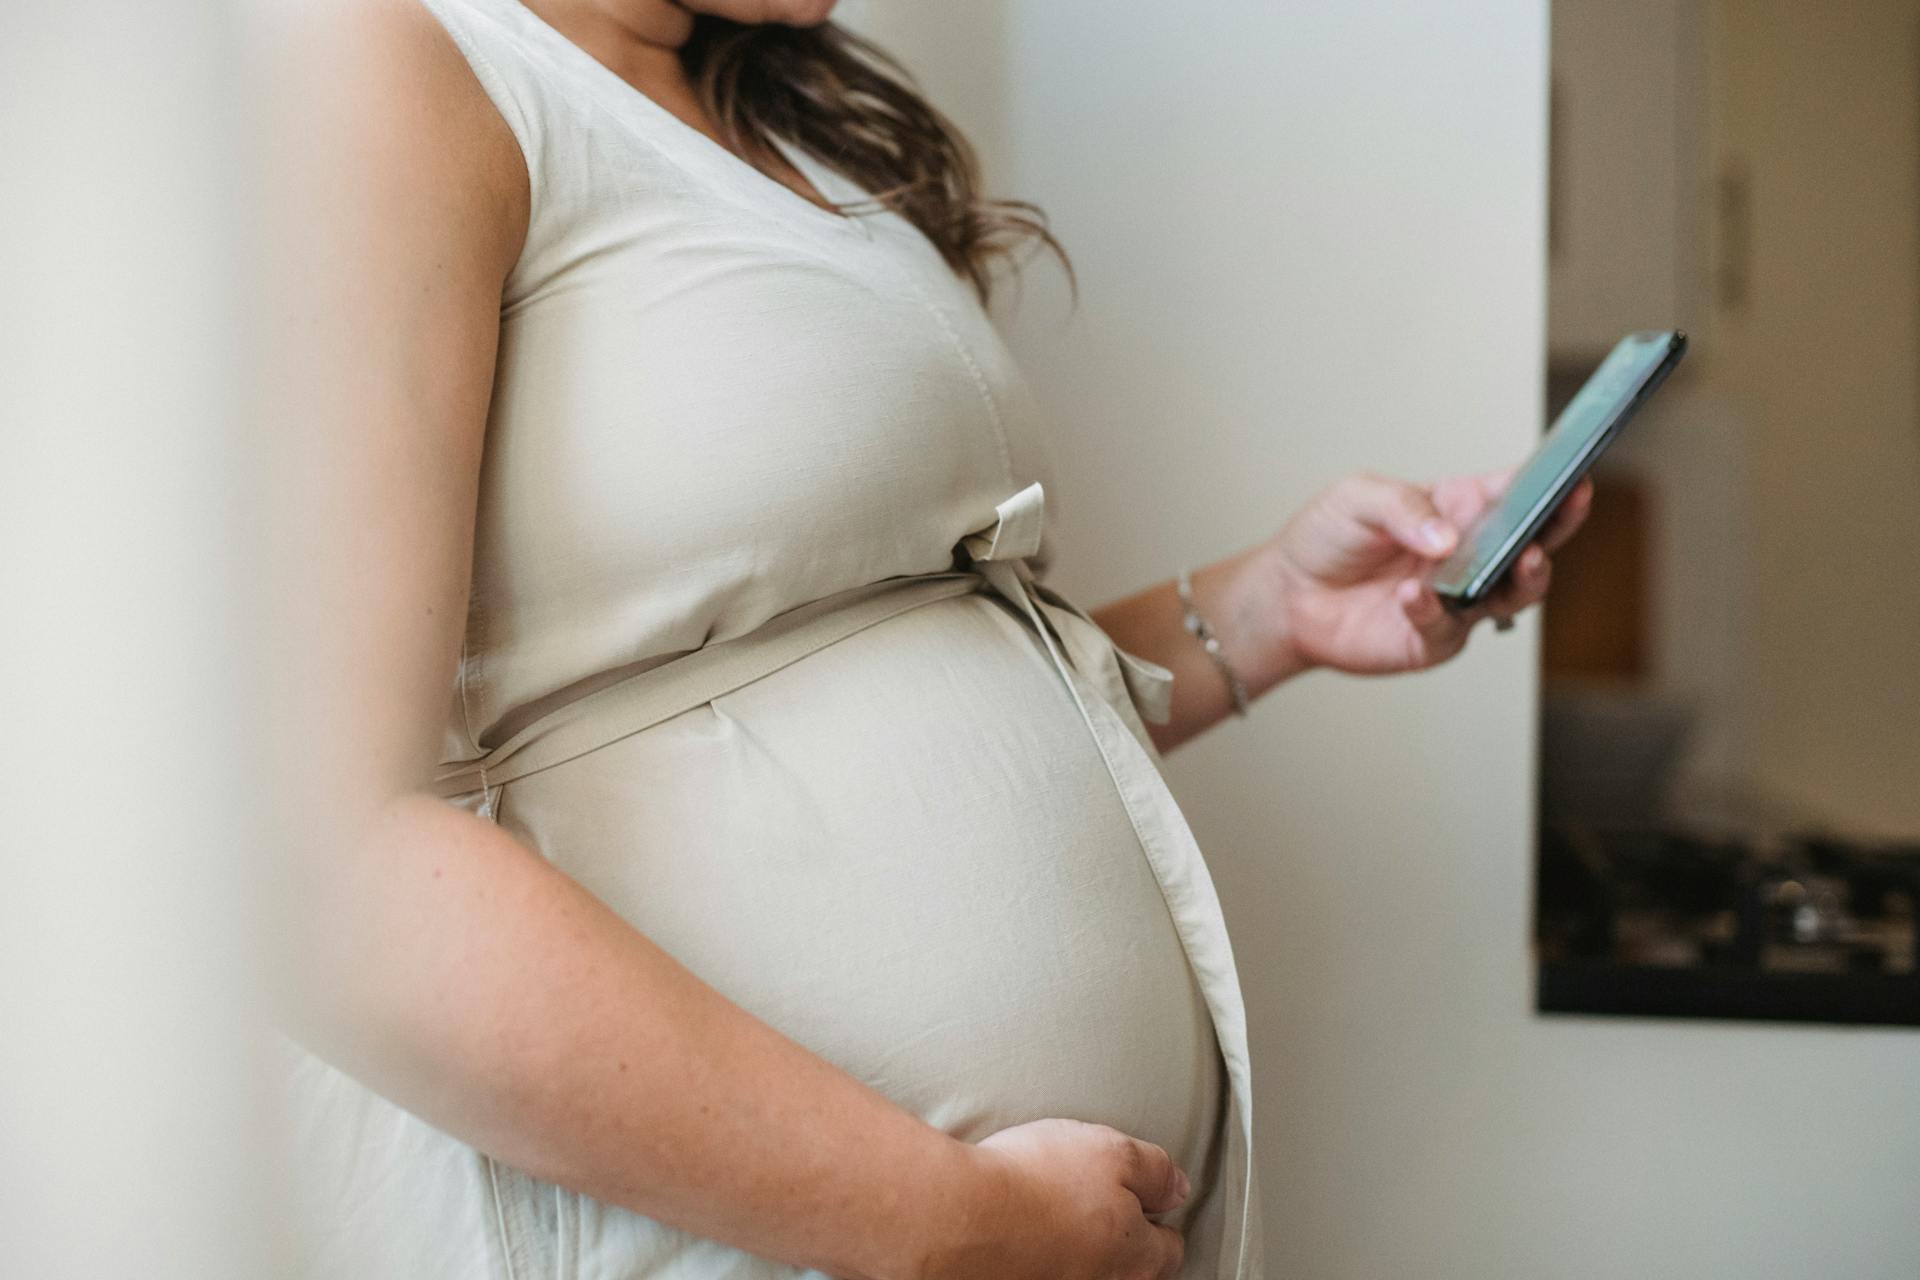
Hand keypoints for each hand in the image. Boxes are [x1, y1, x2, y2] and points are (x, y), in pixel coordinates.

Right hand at [916, 1118, 1188, 1279]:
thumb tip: (1178, 1188)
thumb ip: (1155, 1170)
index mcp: (1133, 1255)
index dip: (1162, 1223)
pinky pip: (1046, 1272)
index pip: (1169, 1251)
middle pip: (1130, 1273)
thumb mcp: (1112, 1152)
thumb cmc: (1036, 1182)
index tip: (1152, 1208)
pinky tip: (1024, 1235)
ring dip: (1080, 1254)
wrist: (957, 1216)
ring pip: (1087, 1275)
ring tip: (1059, 1222)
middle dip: (1124, 1247)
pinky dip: (1041, 1259)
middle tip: (1104, 1215)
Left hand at [1256, 468, 1591, 675]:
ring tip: (1523, 558)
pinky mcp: (1431, 639)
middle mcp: (1468, 556)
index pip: (1516, 494)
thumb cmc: (1327, 538)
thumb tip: (1449, 535)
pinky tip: (1412, 594)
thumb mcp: (1358, 498)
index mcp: (1459, 510)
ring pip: (1511, 594)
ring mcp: (1457, 601)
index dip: (1550, 484)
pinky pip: (1445, 628)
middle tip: (1567, 510)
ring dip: (1523, 578)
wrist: (1287, 594)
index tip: (1574, 474)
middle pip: (1532, 544)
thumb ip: (1404, 505)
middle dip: (1557, 527)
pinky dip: (1431, 609)